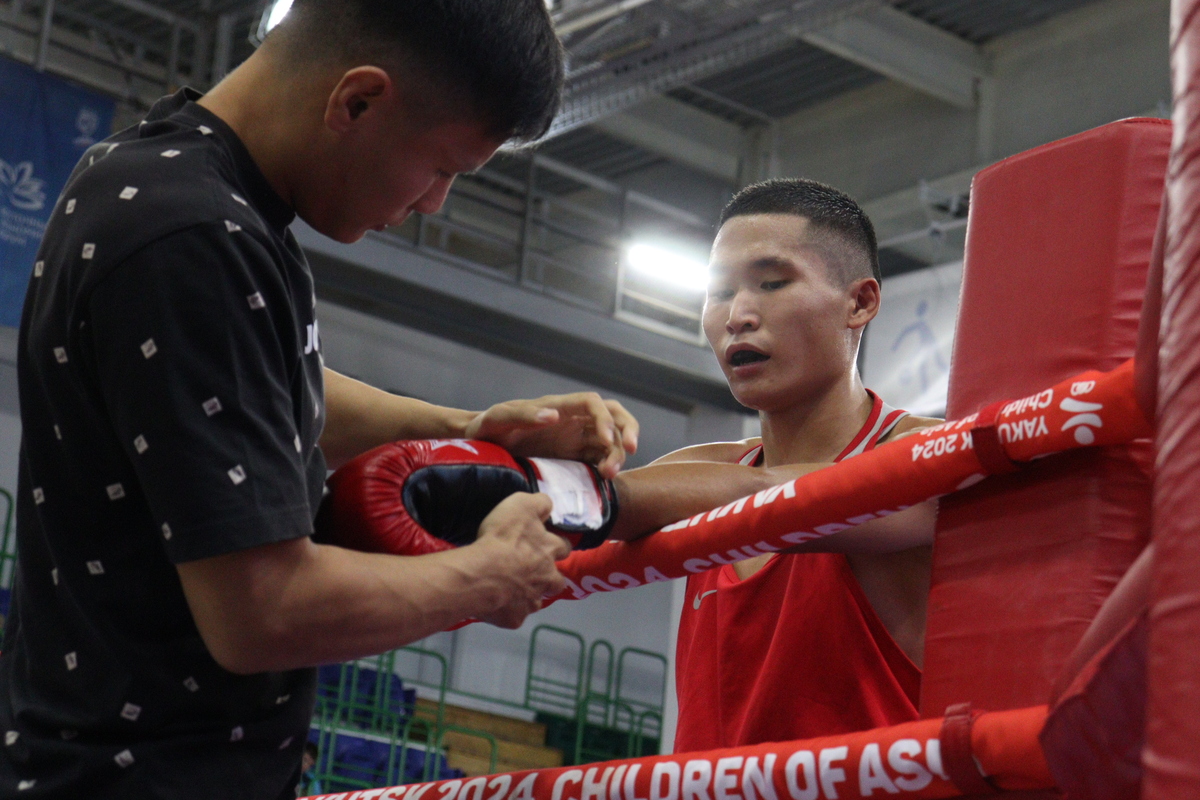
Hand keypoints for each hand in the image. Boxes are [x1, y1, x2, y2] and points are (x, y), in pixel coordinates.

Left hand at [464, 393, 639, 478]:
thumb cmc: (489, 427)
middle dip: (628, 429)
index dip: (606, 419)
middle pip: (613, 415)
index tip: (607, 440)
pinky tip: (604, 479)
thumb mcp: (500, 418)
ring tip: (610, 474)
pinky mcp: (575, 456)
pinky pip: (600, 457)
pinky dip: (608, 466)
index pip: (593, 403)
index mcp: (559, 406)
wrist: (482, 445)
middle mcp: (572, 419)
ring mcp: (576, 438)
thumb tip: (554, 416)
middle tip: (632, 451)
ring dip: (617, 453)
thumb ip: (524, 414)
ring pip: (611, 439)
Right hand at [469, 493, 569, 628]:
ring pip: (537, 601)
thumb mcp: (521, 505)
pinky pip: (515, 616)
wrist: (482, 573)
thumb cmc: (502, 538)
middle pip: (557, 580)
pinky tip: (496, 604)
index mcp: (549, 550)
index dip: (556, 545)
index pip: (564, 547)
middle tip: (531, 572)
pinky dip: (508, 611)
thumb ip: (539, 503)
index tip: (547, 544)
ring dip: (529, 596)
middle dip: (549, 577)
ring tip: (512, 590)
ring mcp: (532, 601)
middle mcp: (547, 578)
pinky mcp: (515, 618)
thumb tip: (549, 504)